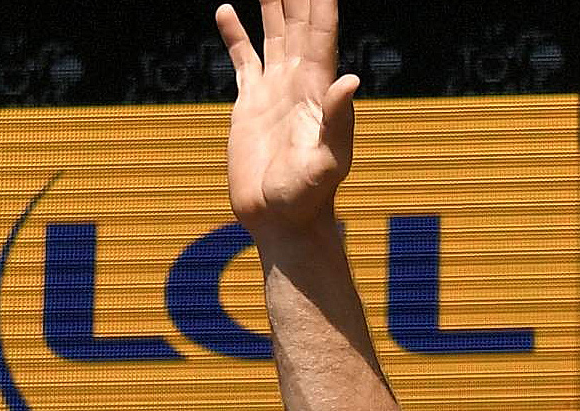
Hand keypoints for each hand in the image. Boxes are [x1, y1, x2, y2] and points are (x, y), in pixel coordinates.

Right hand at [219, 0, 359, 242]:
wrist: (280, 220)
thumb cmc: (307, 198)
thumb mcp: (326, 162)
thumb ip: (339, 122)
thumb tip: (350, 81)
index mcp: (318, 86)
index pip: (322, 27)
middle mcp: (299, 79)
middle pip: (300, 19)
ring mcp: (274, 89)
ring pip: (275, 31)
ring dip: (273, 0)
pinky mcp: (251, 103)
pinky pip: (244, 58)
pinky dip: (235, 34)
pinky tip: (228, 9)